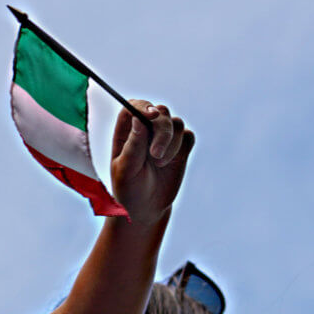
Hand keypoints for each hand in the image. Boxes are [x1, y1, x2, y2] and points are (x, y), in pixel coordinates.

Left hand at [110, 100, 193, 225]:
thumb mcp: (126, 169)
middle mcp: (145, 130)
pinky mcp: (180, 147)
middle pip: (159, 111)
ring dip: (170, 143)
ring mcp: (164, 138)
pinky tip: (169, 163)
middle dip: (161, 130)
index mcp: (125, 132)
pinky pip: (188, 136)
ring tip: (159, 163)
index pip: (133, 106)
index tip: (150, 116)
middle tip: (155, 155)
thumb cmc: (129, 189)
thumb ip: (133, 144)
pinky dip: (182, 147)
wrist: (145, 207)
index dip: (143, 106)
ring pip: (176, 123)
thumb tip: (138, 118)